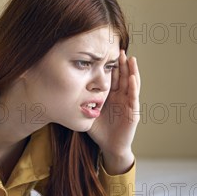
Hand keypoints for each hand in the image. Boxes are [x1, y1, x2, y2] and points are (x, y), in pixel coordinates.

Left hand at [87, 50, 140, 170]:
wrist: (109, 147)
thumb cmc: (99, 131)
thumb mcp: (87, 113)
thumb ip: (80, 103)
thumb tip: (63, 93)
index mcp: (111, 96)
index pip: (111, 78)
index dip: (110, 66)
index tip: (106, 52)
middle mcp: (121, 98)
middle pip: (122, 77)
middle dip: (121, 64)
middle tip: (118, 49)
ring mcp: (128, 104)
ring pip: (131, 84)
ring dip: (131, 71)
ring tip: (130, 59)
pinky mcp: (133, 112)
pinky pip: (133, 98)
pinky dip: (133, 87)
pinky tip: (131, 78)